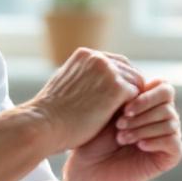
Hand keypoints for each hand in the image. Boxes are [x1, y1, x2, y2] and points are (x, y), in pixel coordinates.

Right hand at [25, 48, 142, 153]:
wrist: (43, 125)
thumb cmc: (51, 115)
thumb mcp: (66, 86)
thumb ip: (83, 80)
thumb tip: (99, 88)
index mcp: (85, 55)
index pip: (116, 62)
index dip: (122, 81)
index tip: (122, 100)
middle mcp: (97, 57)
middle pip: (129, 69)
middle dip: (131, 89)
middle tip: (132, 110)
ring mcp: (108, 71)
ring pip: (136, 82)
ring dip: (134, 100)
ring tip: (130, 118)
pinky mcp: (117, 88)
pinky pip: (138, 95)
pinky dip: (135, 109)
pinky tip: (127, 123)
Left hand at [61, 79, 181, 180]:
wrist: (88, 168)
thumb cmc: (94, 137)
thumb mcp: (108, 110)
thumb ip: (127, 93)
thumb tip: (141, 81)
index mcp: (150, 102)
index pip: (163, 87)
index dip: (146, 96)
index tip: (124, 109)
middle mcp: (162, 117)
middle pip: (167, 103)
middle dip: (142, 113)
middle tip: (120, 124)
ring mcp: (168, 135)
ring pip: (170, 122)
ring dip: (144, 128)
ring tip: (122, 138)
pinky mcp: (171, 156)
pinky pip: (174, 142)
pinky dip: (155, 141)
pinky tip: (139, 145)